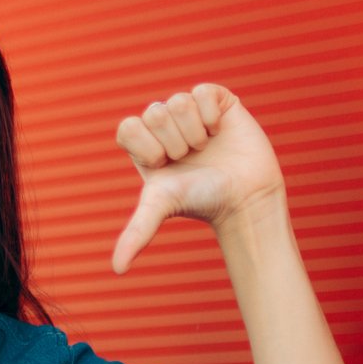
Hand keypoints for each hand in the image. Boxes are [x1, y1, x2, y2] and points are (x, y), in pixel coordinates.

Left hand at [111, 83, 285, 273]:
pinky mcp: (216, 99)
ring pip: (178, 101)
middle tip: (191, 158)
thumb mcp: (161, 208)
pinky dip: (212, 114)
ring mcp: (189, 110)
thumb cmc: (202, 202)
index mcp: (143, 144)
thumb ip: (135, 232)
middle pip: (153, 113)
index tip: (165, 166)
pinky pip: (202, 92)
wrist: (246, 197)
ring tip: (207, 147)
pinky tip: (219, 130)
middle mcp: (163, 125)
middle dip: (175, 143)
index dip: (148, 148)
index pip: (127, 127)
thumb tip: (117, 272)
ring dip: (195, 132)